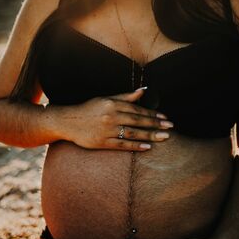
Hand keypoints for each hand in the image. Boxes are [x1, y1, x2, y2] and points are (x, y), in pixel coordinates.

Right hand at [56, 87, 173, 150]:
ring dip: (150, 135)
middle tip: (170, 128)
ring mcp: (107, 130)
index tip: (165, 118)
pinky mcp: (102, 143)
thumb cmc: (88, 109)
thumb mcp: (106, 99)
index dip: (153, 114)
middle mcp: (111, 116)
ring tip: (164, 137)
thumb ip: (125, 97)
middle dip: (156, 124)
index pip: (137, 110)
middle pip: (138, 121)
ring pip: (132, 133)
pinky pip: (122, 144)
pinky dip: (135, 146)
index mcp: (112, 104)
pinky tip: (147, 147)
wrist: (68, 121)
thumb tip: (143, 91)